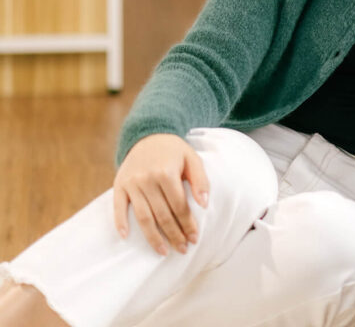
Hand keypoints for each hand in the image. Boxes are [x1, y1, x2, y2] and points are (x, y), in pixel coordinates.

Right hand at [113, 133, 209, 256]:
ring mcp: (132, 183)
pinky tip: (126, 238)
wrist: (148, 133)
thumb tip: (204, 205)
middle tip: (182, 249)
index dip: (187, 224)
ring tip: (163, 251)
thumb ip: (200, 179)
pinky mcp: (119, 184)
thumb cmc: (173, 150)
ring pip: (143, 217)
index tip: (194, 239)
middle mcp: (147, 178)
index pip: (179, 206)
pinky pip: (118, 207)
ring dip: (153, 237)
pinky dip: (120, 223)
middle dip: (174, 235)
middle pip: (162, 215)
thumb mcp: (191, 157)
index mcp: (166, 172)